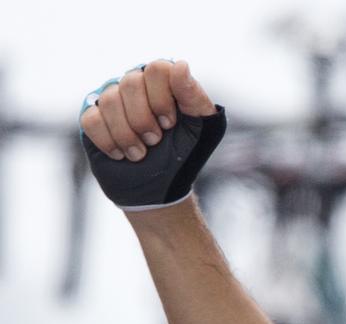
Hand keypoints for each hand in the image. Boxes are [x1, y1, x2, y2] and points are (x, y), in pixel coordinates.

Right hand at [80, 60, 215, 161]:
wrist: (162, 183)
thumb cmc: (186, 151)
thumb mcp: (202, 126)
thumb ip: (193, 96)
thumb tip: (181, 65)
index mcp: (165, 81)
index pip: (157, 69)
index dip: (162, 98)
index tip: (169, 124)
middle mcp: (136, 83)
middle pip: (130, 83)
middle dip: (143, 119)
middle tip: (155, 141)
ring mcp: (112, 98)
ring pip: (109, 101)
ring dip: (126, 134)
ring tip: (139, 153)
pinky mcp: (93, 116)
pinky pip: (90, 119)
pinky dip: (107, 141)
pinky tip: (121, 154)